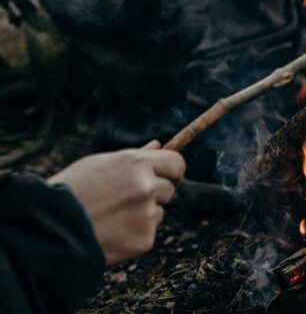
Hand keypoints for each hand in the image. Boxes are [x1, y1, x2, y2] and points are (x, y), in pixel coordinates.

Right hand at [48, 140, 185, 264]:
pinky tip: (111, 233)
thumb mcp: (99, 164)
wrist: (48, 230)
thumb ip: (134, 156)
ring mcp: (147, 214)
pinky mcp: (144, 240)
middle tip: (122, 200)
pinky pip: (148, 233)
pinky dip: (134, 234)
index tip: (166, 176)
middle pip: (170, 189)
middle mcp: (147, 187)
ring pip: (159, 212)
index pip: (177, 163)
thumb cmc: (71, 191)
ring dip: (143, 214)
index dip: (172, 170)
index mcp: (136, 164)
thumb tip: (158, 145)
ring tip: (111, 217)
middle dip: (154, 193)